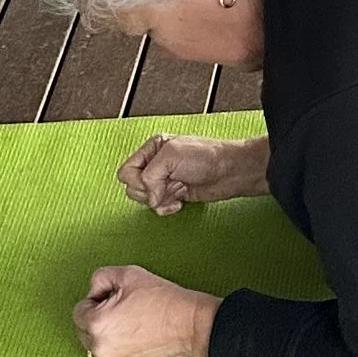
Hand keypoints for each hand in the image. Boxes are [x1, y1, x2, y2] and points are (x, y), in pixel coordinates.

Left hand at [74, 265, 219, 356]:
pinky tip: (137, 339)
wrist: (188, 324)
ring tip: (132, 324)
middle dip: (97, 319)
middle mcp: (99, 348)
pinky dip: (118, 349)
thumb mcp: (128, 274)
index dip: (96, 300)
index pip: (78, 311)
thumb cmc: (161, 299)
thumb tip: (94, 291)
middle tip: (123, 310)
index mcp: (96, 323)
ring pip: (97, 346)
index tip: (114, 299)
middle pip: (84, 330)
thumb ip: (100, 278)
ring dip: (106, 335)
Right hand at [118, 131, 267, 214]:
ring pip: (144, 198)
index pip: (126, 171)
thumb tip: (149, 197)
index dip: (136, 181)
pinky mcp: (174, 195)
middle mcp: (156, 164)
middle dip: (148, 192)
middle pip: (132, 187)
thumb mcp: (171, 156)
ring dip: (158, 200)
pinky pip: (158, 207)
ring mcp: (165, 180)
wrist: (231, 172)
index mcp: (153, 148)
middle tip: (165, 187)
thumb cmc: (207, 157)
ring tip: (175, 191)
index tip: (152, 182)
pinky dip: (166, 208)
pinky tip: (179, 201)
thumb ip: (150, 175)